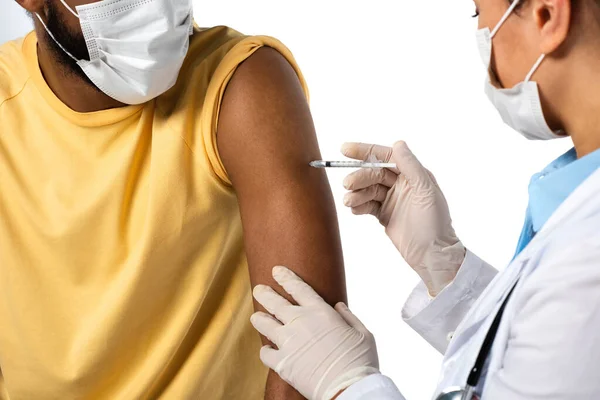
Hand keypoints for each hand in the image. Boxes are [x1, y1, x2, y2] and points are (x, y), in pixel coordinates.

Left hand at [251, 266, 379, 399]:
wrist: (349, 388)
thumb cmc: (361, 361)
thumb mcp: (362, 333)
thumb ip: (349, 317)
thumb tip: (338, 306)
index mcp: (320, 311)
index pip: (297, 287)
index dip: (285, 277)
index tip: (276, 271)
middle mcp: (300, 322)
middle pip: (274, 302)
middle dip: (264, 293)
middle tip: (259, 289)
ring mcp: (288, 342)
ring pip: (263, 323)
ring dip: (259, 318)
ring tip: (257, 316)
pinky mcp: (282, 363)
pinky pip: (265, 353)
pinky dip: (265, 350)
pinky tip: (268, 348)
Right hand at [341, 141, 465, 295]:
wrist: (432, 255)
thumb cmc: (435, 224)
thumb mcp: (426, 191)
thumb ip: (411, 166)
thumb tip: (398, 144)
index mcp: (413, 174)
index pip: (386, 156)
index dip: (365, 151)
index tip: (345, 150)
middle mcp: (401, 184)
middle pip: (373, 173)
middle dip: (359, 177)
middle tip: (347, 184)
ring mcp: (392, 199)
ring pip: (368, 189)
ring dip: (356, 193)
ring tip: (349, 202)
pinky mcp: (384, 214)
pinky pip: (367, 205)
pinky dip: (358, 205)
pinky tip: (354, 209)